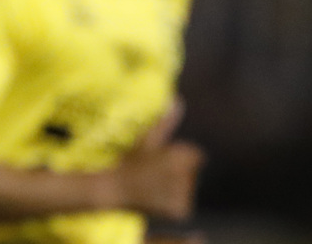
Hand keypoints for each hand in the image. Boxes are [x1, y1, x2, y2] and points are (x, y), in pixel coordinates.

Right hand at [113, 100, 204, 220]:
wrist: (115, 188)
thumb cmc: (130, 161)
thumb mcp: (147, 140)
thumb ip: (166, 122)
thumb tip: (177, 100)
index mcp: (182, 156)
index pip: (196, 156)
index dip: (180, 157)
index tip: (161, 160)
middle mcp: (186, 175)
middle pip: (193, 173)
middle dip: (179, 173)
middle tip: (154, 174)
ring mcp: (183, 194)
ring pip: (187, 189)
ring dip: (175, 188)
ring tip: (153, 186)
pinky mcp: (180, 211)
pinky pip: (182, 206)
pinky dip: (172, 205)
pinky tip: (156, 199)